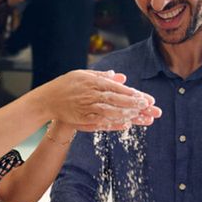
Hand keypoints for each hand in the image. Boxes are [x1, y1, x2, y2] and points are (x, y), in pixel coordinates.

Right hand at [40, 70, 160, 130]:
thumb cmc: (67, 85)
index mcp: (95, 83)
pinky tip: (126, 125)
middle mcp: (94, 95)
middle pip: (120, 101)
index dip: (135, 95)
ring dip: (130, 115)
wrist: (48, 99)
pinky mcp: (84, 118)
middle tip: (153, 109)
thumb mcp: (84, 75)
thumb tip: (120, 77)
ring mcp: (89, 107)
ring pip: (113, 112)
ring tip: (145, 118)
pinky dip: (114, 124)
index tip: (149, 99)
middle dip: (138, 105)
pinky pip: (102, 122)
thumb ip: (103, 76)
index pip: (120, 89)